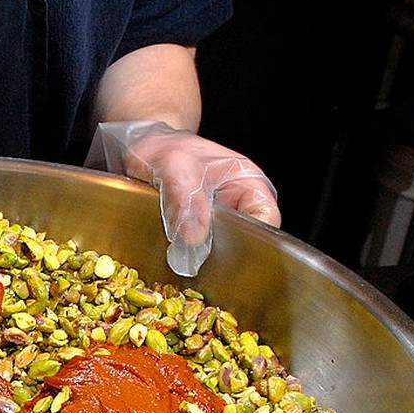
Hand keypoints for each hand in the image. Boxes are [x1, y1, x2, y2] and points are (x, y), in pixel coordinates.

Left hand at [87, 120, 279, 276]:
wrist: (147, 151)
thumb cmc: (167, 150)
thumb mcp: (174, 165)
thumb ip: (185, 197)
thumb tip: (195, 236)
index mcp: (248, 183)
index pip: (267, 219)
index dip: (251, 240)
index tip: (224, 251)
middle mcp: (239, 205)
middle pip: (246, 241)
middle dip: (223, 254)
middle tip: (196, 262)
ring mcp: (219, 222)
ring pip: (221, 251)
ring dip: (201, 258)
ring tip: (179, 259)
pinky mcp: (199, 234)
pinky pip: (199, 253)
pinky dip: (186, 257)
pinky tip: (171, 259)